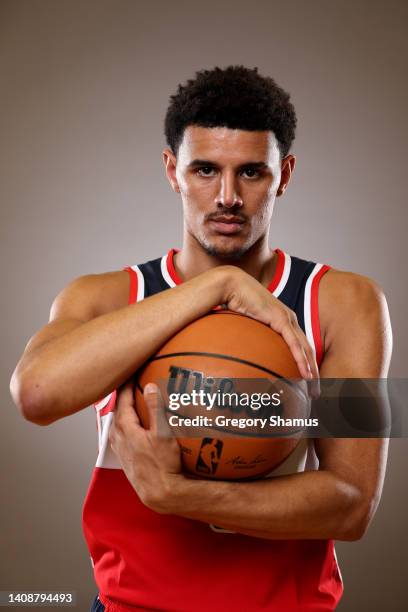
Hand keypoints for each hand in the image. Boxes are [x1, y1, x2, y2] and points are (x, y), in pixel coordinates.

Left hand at [109, 379, 181, 511]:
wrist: (160, 493)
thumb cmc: (162, 465)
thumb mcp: (163, 434)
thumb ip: (156, 409)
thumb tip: (150, 386)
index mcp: (124, 428)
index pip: (121, 398)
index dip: (125, 383)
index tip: (130, 371)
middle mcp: (117, 437)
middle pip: (117, 409)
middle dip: (122, 395)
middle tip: (129, 381)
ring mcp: (119, 448)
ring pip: (117, 422)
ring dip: (123, 410)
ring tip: (131, 400)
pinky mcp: (124, 456)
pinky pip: (121, 433)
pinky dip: (126, 423)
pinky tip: (136, 424)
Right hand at [219, 266, 318, 393]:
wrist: (231, 285)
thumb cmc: (232, 303)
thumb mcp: (242, 326)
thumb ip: (245, 339)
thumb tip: (236, 358)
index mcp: (282, 321)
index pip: (298, 345)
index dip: (305, 363)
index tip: (305, 382)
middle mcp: (288, 319)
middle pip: (306, 349)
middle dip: (313, 372)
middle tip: (314, 391)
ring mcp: (286, 318)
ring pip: (305, 348)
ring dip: (311, 370)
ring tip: (314, 388)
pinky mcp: (280, 318)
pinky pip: (294, 343)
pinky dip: (301, 359)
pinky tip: (306, 373)